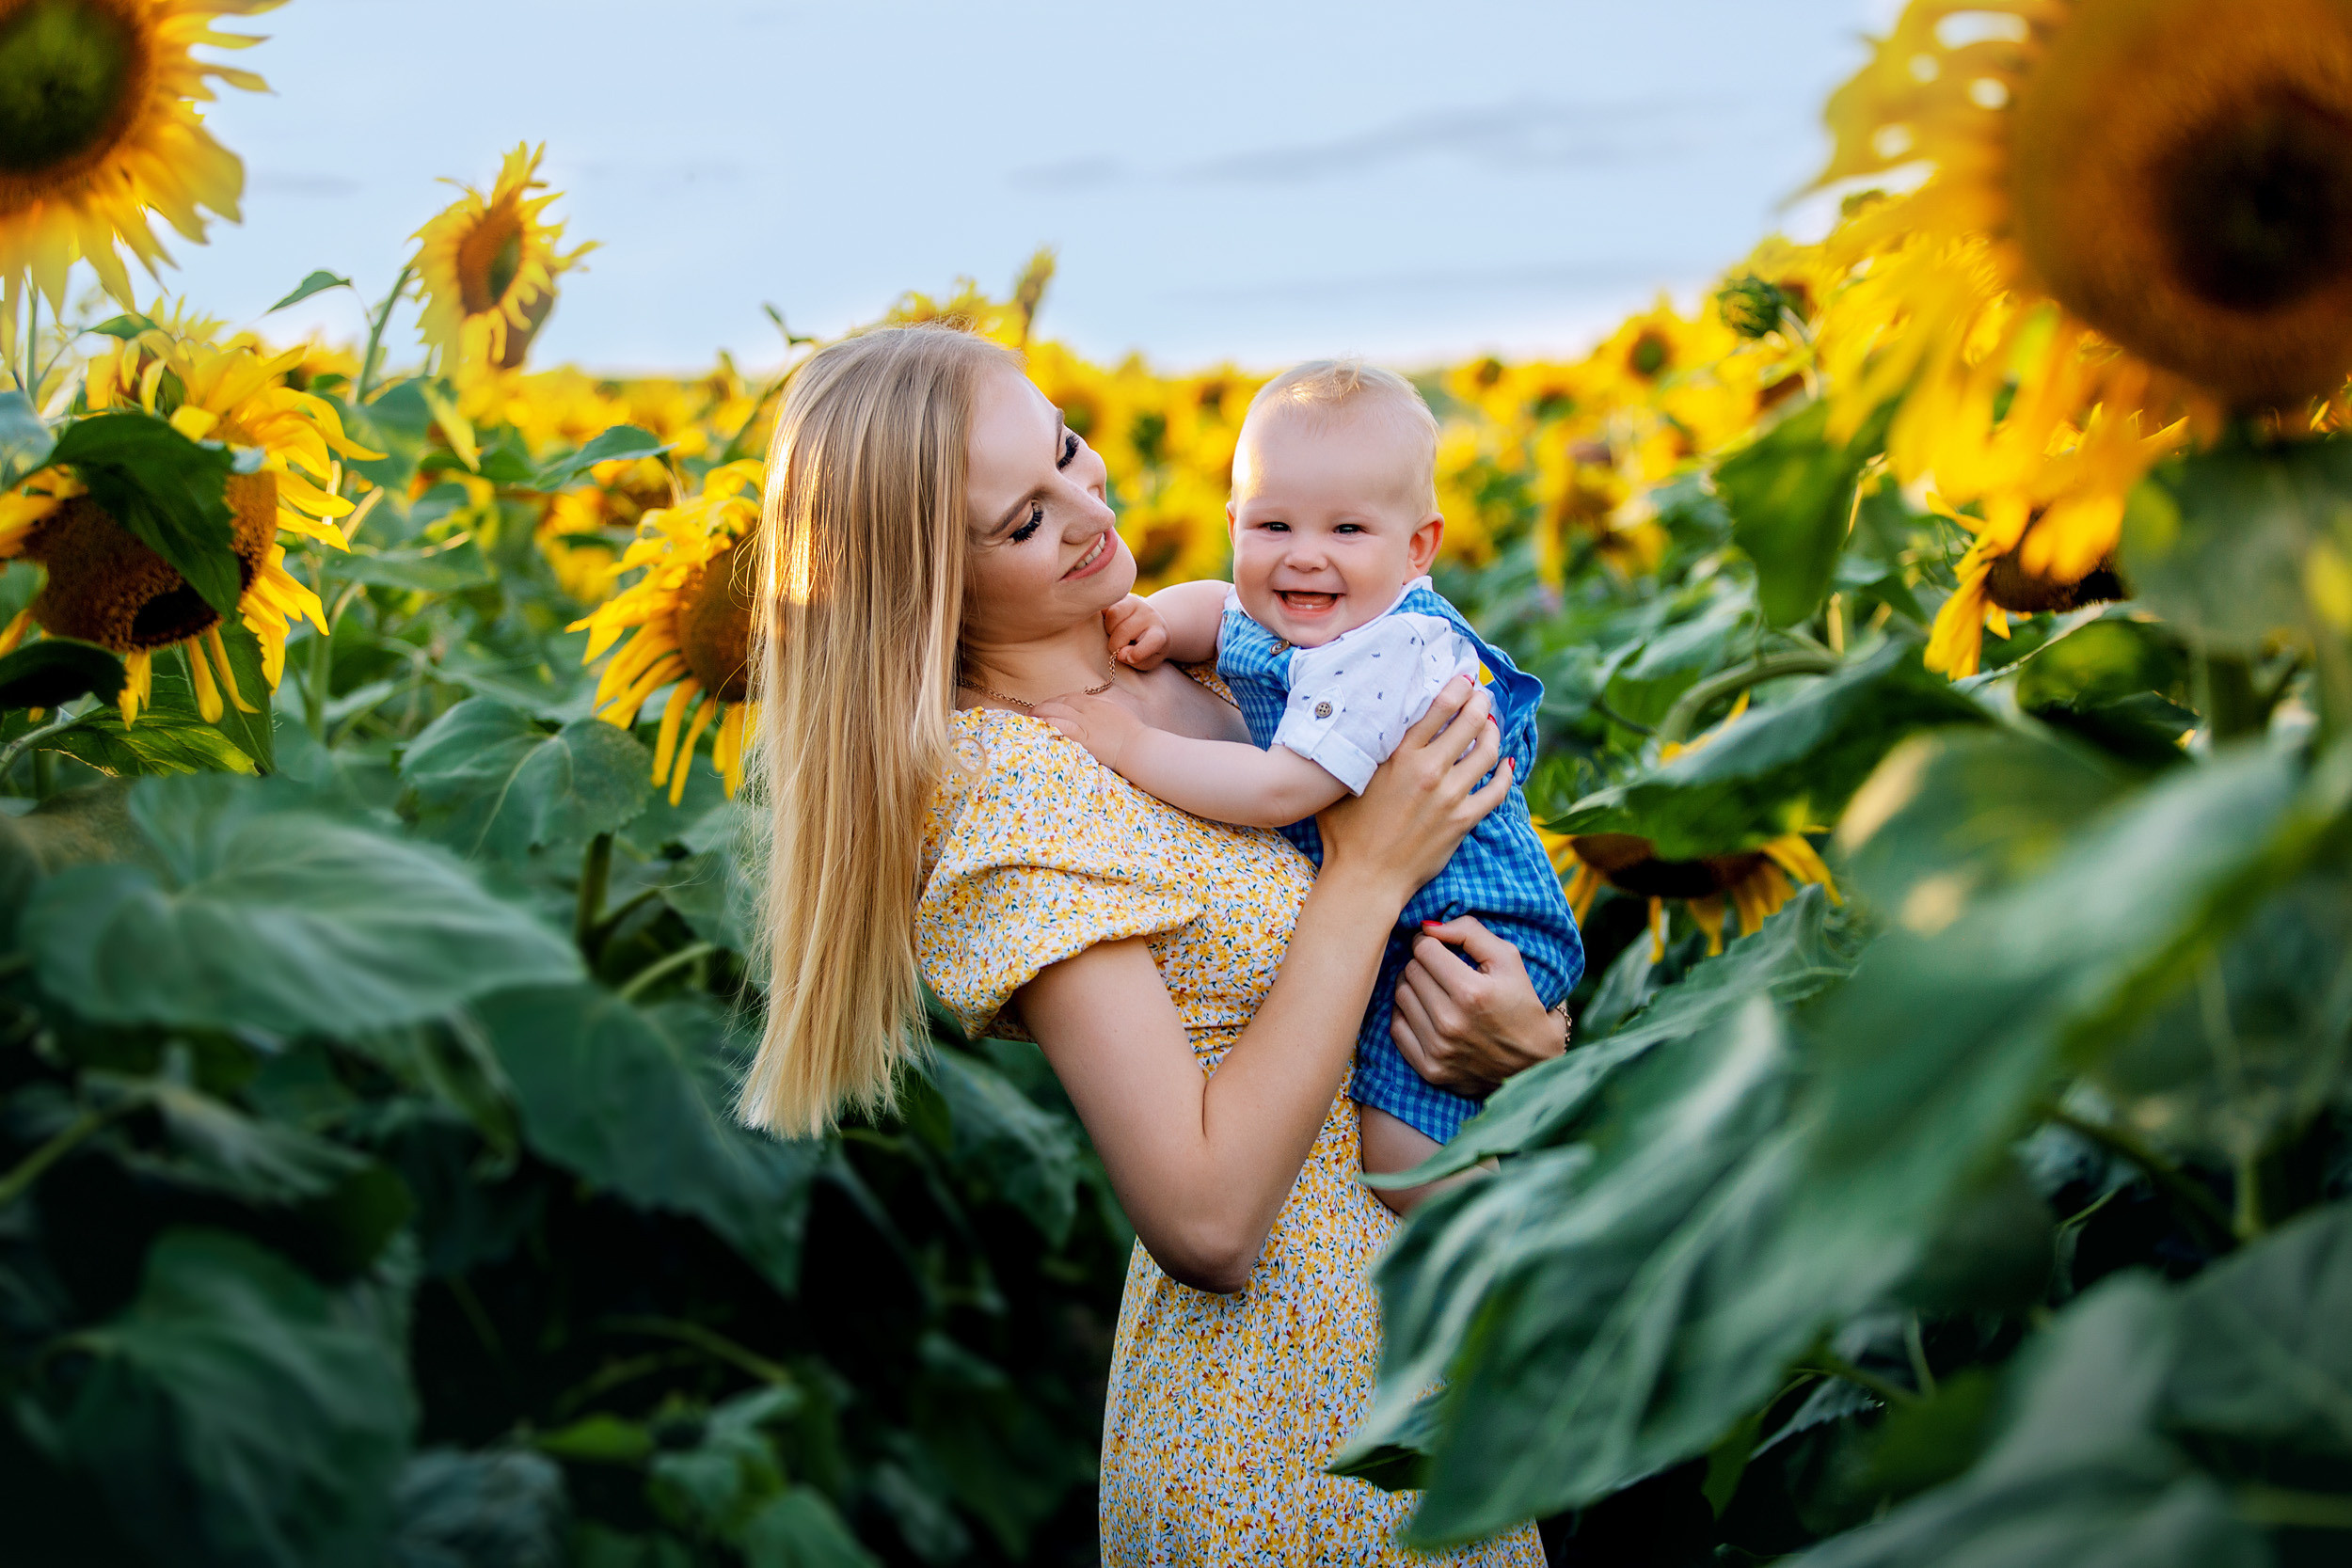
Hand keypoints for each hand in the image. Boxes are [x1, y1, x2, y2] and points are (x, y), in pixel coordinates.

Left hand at [1032, 691, 1146, 769]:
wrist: (1138, 747)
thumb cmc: (1131, 734)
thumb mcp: (1116, 714)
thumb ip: (1101, 710)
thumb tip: (1091, 710)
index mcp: (1096, 704)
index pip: (1069, 697)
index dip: (1054, 700)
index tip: (1046, 705)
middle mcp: (1088, 710)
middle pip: (1059, 702)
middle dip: (1043, 706)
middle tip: (1031, 711)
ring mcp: (1086, 723)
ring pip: (1057, 712)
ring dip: (1041, 714)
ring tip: (1029, 719)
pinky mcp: (1084, 738)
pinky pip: (1063, 727)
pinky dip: (1049, 724)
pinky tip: (1039, 726)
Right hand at [1105, 595, 1170, 669]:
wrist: (1149, 626)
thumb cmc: (1146, 648)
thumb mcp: (1147, 661)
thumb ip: (1136, 661)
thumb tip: (1119, 654)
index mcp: (1159, 633)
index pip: (1153, 640)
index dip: (1140, 651)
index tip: (1130, 659)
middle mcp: (1148, 615)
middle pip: (1124, 630)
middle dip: (1116, 645)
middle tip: (1118, 649)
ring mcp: (1135, 603)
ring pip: (1113, 614)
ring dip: (1109, 629)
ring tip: (1114, 634)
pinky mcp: (1121, 597)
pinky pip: (1105, 606)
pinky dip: (1102, 618)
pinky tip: (1107, 623)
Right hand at [1316, 676, 1508, 906]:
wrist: (1365, 879)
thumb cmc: (1345, 833)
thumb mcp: (1344, 781)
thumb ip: (1360, 752)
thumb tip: (1358, 727)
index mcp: (1399, 756)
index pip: (1439, 707)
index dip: (1458, 687)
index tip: (1465, 680)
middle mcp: (1428, 771)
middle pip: (1470, 722)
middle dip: (1482, 703)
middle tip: (1483, 697)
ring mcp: (1449, 796)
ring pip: (1488, 751)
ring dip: (1494, 732)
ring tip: (1492, 725)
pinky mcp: (1463, 821)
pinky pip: (1497, 790)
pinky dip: (1506, 774)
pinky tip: (1506, 765)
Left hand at [1390, 916, 1568, 1096]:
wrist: (1535, 1064)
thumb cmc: (1522, 1004)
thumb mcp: (1508, 959)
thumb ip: (1470, 932)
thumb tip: (1428, 926)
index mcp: (1471, 992)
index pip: (1424, 950)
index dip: (1430, 942)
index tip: (1439, 946)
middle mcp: (1451, 1022)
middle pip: (1411, 971)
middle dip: (1423, 963)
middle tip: (1440, 967)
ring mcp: (1438, 1049)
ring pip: (1401, 996)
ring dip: (1414, 986)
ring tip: (1434, 988)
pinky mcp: (1430, 1069)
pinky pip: (1397, 1028)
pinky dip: (1407, 1014)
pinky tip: (1426, 1011)